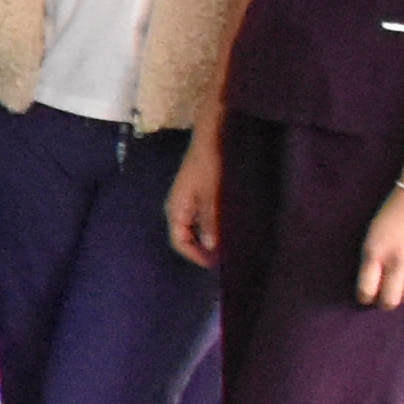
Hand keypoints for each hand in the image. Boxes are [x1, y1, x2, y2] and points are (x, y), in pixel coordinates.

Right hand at [165, 144, 225, 269]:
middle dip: (202, 249)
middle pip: (184, 236)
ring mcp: (186, 199)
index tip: (215, 265)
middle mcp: (177, 207)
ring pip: (193, 227)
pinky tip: (225, 226)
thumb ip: (210, 222)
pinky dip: (210, 226)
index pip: (179, 241)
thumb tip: (210, 247)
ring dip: (208, 237)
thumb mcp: (212, 196)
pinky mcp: (195, 193)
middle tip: (224, 257)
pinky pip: (199, 217)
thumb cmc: (209, 166)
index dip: (195, 256)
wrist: (210, 138)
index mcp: (176, 209)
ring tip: (227, 244)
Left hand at [358, 176, 403, 308]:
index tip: (367, 296)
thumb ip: (372, 258)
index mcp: (375, 252)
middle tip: (387, 296)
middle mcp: (398, 260)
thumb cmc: (394, 210)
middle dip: (386, 302)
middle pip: (390, 300)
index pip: (366, 290)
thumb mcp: (373, 233)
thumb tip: (373, 284)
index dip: (365, 298)